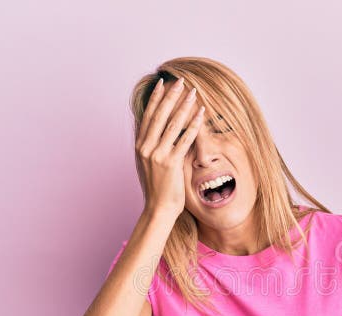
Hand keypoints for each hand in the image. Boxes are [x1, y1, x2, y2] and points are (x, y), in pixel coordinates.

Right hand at [134, 76, 204, 216]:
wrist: (158, 208)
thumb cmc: (157, 188)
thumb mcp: (148, 164)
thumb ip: (151, 146)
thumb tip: (155, 131)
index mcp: (140, 146)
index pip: (147, 116)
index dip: (155, 98)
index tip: (162, 83)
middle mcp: (146, 147)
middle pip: (159, 115)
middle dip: (170, 96)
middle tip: (180, 80)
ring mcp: (157, 155)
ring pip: (172, 124)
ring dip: (184, 105)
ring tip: (193, 92)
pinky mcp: (170, 163)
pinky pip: (184, 139)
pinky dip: (193, 124)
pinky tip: (201, 114)